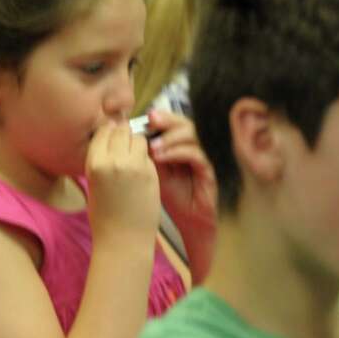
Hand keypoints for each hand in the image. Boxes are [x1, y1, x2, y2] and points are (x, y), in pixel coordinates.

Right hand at [85, 120, 160, 242]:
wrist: (123, 240)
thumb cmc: (104, 216)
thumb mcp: (93, 184)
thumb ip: (101, 159)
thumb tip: (110, 136)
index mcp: (94, 163)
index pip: (103, 131)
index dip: (109, 134)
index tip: (112, 141)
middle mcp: (113, 161)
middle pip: (122, 130)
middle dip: (124, 136)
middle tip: (125, 150)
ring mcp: (134, 166)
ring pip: (139, 139)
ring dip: (137, 145)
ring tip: (134, 162)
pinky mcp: (151, 173)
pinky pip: (149, 155)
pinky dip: (147, 159)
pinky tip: (142, 174)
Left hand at [146, 110, 216, 232]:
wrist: (189, 220)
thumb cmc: (172, 196)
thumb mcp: (155, 172)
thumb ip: (147, 154)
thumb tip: (129, 135)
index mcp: (181, 144)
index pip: (173, 122)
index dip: (159, 117)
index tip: (141, 117)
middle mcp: (194, 146)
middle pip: (184, 123)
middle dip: (167, 120)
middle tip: (150, 120)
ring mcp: (203, 156)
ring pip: (192, 135)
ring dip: (170, 138)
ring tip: (151, 146)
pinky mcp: (209, 170)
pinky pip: (196, 154)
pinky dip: (177, 153)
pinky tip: (161, 157)